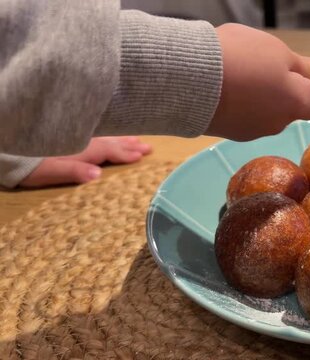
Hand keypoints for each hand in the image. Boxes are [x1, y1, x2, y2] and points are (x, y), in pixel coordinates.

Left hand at [19, 137, 151, 186]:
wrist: (10, 152)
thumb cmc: (31, 166)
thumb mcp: (51, 172)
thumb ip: (74, 172)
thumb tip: (98, 175)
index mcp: (83, 151)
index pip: (110, 151)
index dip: (127, 153)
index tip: (145, 154)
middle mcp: (83, 143)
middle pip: (111, 143)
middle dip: (130, 145)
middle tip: (148, 146)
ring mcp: (77, 140)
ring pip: (105, 139)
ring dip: (122, 140)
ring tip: (136, 140)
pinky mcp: (69, 140)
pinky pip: (96, 137)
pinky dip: (108, 139)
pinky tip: (109, 140)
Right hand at [209, 23, 309, 140]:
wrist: (187, 79)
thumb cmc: (241, 59)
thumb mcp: (278, 52)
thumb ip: (306, 68)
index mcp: (296, 104)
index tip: (300, 72)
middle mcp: (278, 124)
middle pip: (290, 108)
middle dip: (282, 89)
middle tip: (261, 64)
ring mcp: (251, 131)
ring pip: (264, 112)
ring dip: (258, 96)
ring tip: (236, 72)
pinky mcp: (227, 133)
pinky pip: (241, 116)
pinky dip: (237, 103)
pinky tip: (221, 85)